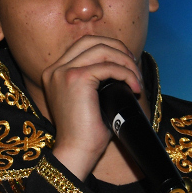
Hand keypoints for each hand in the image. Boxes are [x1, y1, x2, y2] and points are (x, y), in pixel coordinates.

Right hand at [42, 35, 143, 180]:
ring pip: (103, 50)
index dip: (110, 49)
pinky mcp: (76, 79)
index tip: (126, 64)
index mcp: (55, 72)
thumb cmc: (86, 132)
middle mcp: (55, 69)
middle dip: (118, 49)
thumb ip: (98, 80)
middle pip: (92, 40)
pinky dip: (126, 74)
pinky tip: (134, 87)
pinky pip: (108, 67)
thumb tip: (124, 67)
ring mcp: (63, 72)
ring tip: (136, 80)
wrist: (76, 152)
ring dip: (125, 62)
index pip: (84, 46)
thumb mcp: (90, 100)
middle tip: (134, 68)